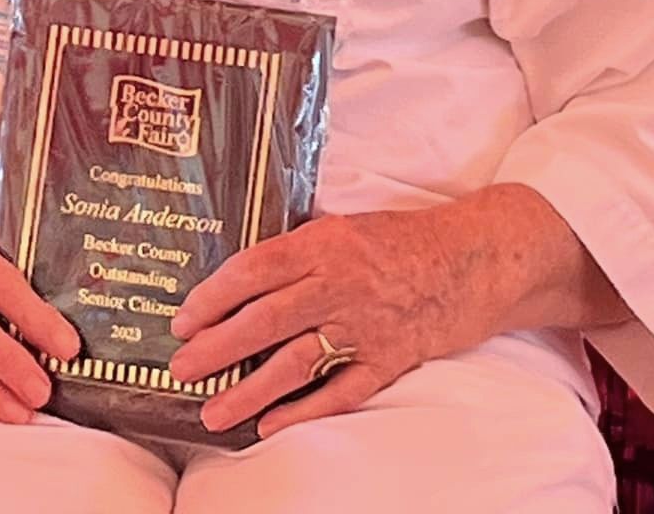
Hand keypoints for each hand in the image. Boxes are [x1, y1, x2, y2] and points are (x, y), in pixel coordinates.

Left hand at [168, 202, 522, 437]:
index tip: (183, 319)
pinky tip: (272, 426)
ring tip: (215, 412)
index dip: (213, 296)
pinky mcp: (390, 359)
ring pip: (296, 361)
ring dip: (250, 390)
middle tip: (181, 368)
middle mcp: (339, 283)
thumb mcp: (341, 227)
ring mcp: (365, 325)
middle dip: (217, 347)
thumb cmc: (399, 239)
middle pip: (266, 318)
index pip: (253, 270)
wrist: (472, 258)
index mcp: (321, 243)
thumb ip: (297, 252)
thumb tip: (241, 279)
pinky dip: (305, 411)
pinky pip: (341, 391)